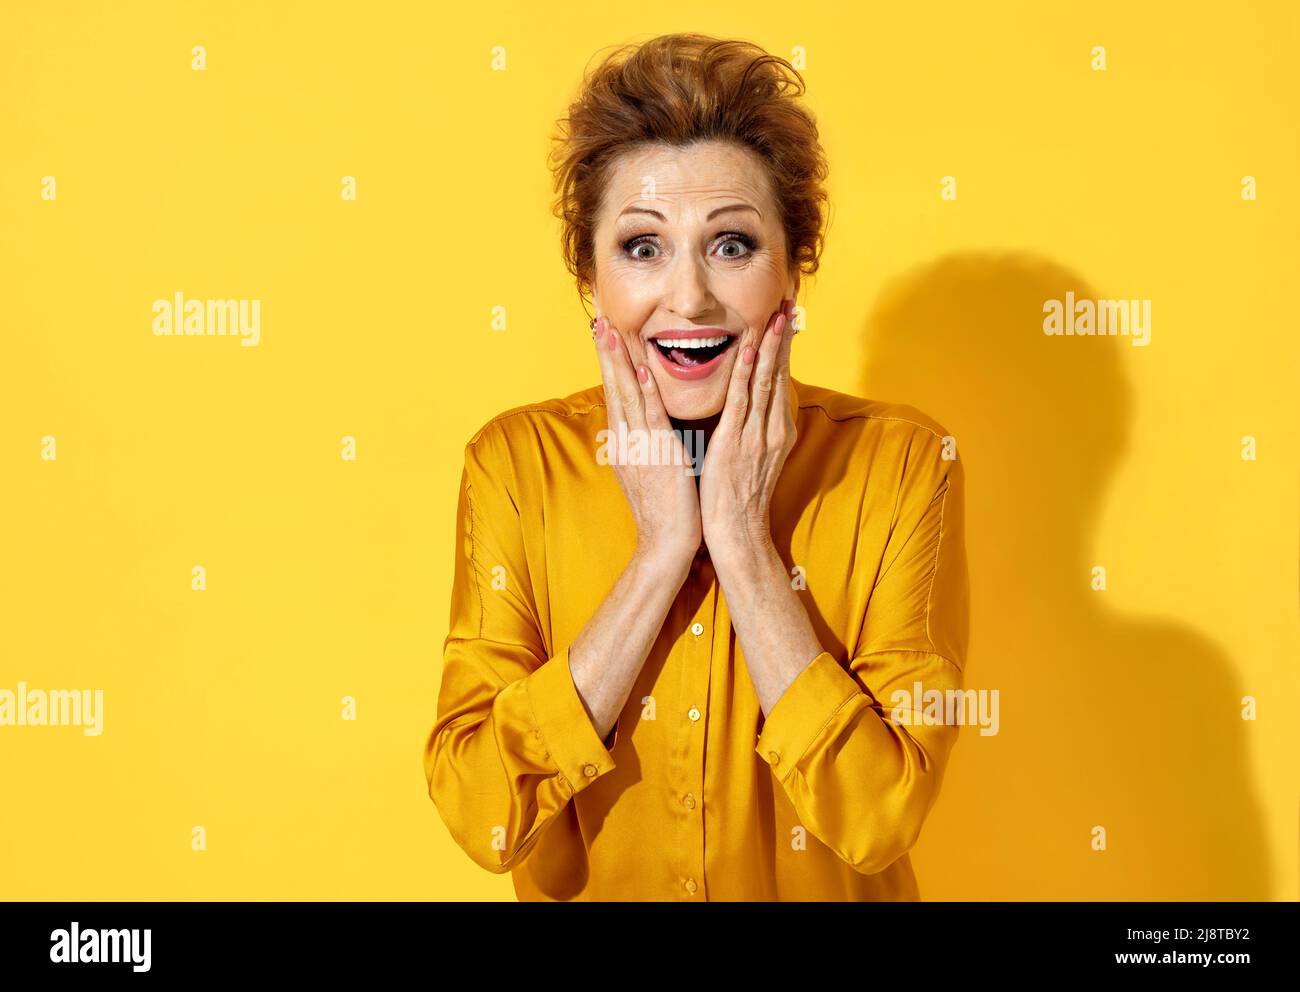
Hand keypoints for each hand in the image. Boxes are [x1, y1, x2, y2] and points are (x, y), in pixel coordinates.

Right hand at [593, 316, 701, 570]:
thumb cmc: (664, 507)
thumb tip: (643, 422)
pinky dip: (645, 393)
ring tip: (611, 331)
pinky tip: (641, 371)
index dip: (610, 362)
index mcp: (625, 440)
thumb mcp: (648, 466)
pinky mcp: (658, 454)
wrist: (666, 541)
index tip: (605, 333)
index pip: (616, 392)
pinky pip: (651, 418)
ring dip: (620, 361)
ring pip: (627, 395)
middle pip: (614, 387)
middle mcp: (626, 439)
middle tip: (598, 319)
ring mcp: (639, 446)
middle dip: (607, 352)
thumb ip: (644, 441)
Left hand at [698, 298, 796, 565]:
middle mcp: (773, 429)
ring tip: (776, 314)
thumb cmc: (738, 497)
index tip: (786, 316)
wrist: (736, 533)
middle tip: (789, 300)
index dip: (784, 346)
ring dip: (770, 346)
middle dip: (784, 336)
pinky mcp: (735, 444)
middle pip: (781, 373)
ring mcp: (757, 436)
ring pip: (766, 382)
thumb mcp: (754, 456)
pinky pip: (742, 403)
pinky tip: (751, 352)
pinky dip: (747, 376)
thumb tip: (752, 403)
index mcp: (777, 430)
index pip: (782, 378)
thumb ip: (755, 428)